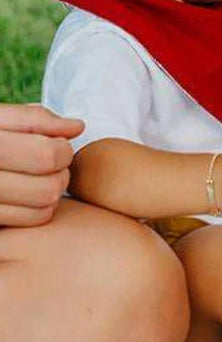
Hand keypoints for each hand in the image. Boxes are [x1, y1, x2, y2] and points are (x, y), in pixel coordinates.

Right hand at [0, 104, 82, 226]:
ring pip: (42, 208)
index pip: (46, 155)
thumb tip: (77, 128)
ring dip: (51, 193)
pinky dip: (36, 210)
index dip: (63, 149)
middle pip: (49, 188)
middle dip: (61, 173)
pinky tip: (24, 197)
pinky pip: (27, 222)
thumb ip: (34, 119)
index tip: (56, 144)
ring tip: (38, 179)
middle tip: (50, 164)